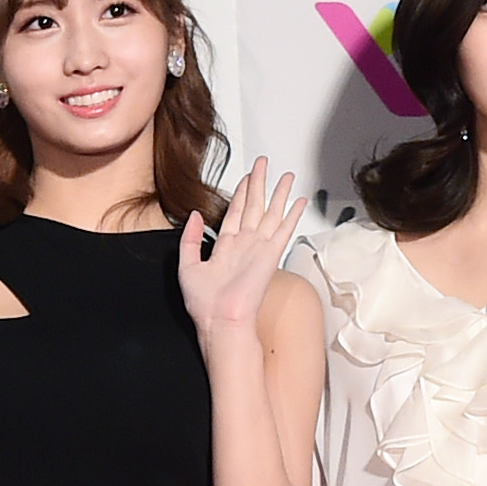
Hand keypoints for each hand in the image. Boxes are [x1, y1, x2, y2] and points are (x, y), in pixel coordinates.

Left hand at [177, 157, 302, 336]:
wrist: (220, 321)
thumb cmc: (205, 304)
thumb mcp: (187, 265)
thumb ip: (190, 239)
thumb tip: (195, 214)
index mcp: (225, 248)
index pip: (235, 212)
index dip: (240, 193)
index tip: (246, 178)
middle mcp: (244, 245)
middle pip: (254, 206)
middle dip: (259, 183)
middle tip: (264, 164)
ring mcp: (259, 249)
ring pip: (270, 212)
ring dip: (279, 193)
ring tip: (286, 176)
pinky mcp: (270, 254)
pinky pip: (284, 229)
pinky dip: (292, 214)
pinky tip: (300, 201)